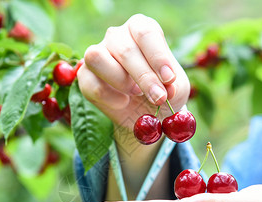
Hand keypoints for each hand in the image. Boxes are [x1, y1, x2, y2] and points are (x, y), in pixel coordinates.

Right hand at [77, 14, 189, 128]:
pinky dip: (109, 97)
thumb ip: (173, 85)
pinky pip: (91, 83)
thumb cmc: (162, 91)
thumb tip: (166, 88)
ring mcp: (97, 53)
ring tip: (136, 93)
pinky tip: (123, 103)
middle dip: (144, 77)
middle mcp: (117, 36)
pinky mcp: (85, 76)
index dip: (157, 56)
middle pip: (125, 49)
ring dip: (120, 80)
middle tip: (159, 98)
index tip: (169, 79)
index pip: (145, 33)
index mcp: (141, 28)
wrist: (146, 113)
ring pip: (97, 57)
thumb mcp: (176, 87)